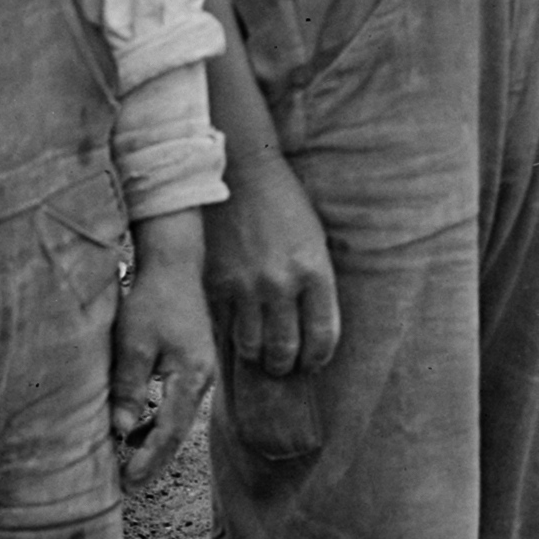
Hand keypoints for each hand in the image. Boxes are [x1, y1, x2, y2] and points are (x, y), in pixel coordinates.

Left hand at [110, 212, 218, 487]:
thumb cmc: (152, 300)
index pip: (169, 431)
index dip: (148, 460)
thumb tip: (122, 431)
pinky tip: (138, 430)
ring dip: (154, 443)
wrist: (175, 265)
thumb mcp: (133, 343)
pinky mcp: (193, 364)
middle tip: (128, 486)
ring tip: (129, 466)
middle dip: (152, 460)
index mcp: (191, 376)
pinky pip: (176, 403)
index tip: (127, 482)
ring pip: (177, 419)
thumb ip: (130, 388)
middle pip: (177, 432)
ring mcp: (201, 372)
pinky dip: (158, 421)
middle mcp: (202, 379)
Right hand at [201, 142, 339, 375]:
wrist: (242, 174)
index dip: (318, 357)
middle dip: (287, 364)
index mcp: (314, 271)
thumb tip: (311, 327)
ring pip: (252, 347)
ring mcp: (245, 286)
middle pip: (286, 350)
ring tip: (261, 353)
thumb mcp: (314, 241)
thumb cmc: (284, 204)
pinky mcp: (216, 284)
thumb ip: (314, 284)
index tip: (312, 361)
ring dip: (258, 356)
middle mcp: (281, 284)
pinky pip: (224, 328)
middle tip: (285, 364)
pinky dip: (231, 336)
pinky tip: (236, 332)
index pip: (322, 336)